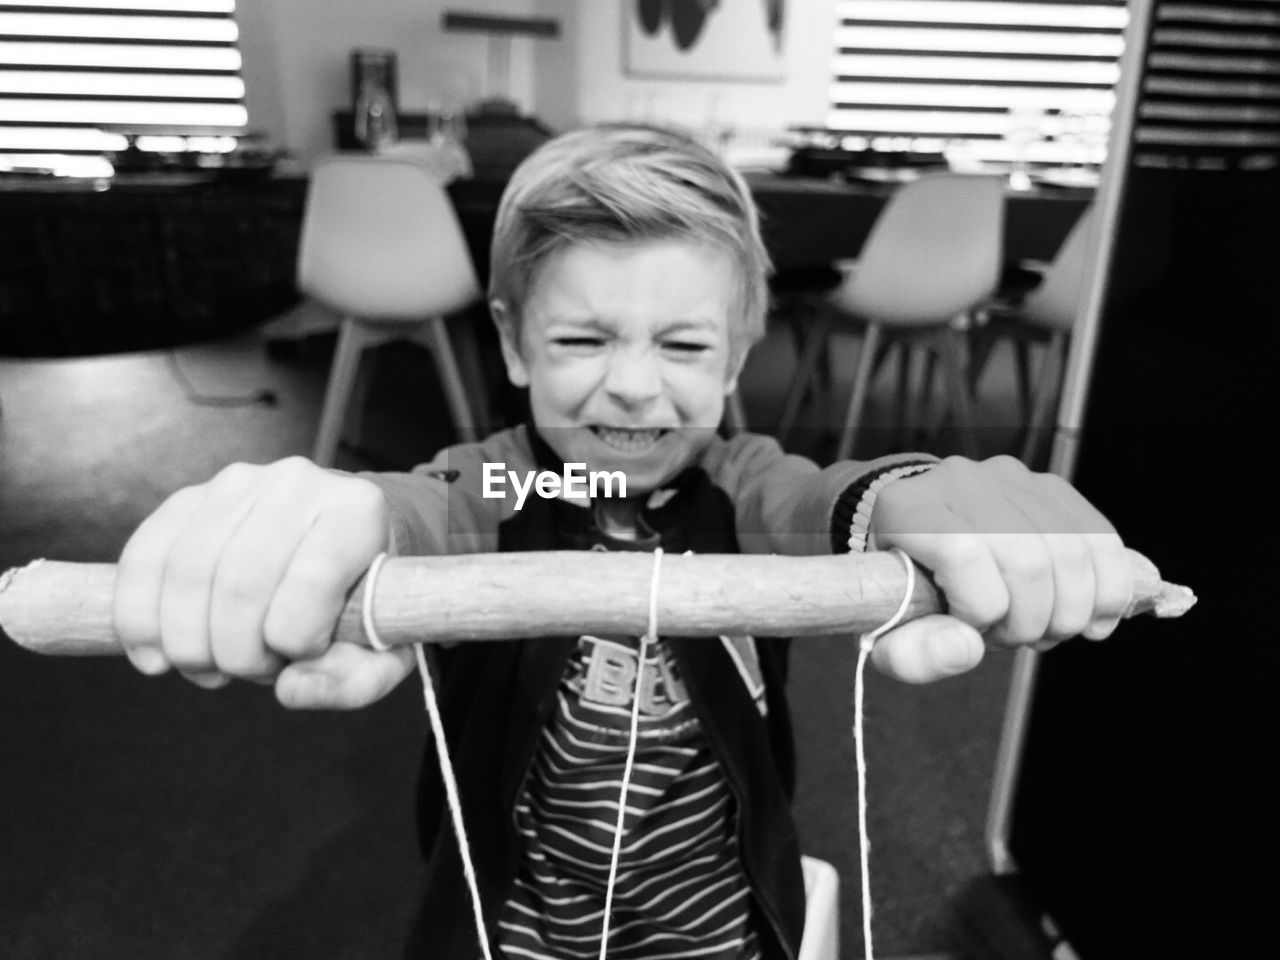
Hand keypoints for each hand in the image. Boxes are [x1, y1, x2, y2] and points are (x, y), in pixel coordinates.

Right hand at [112, 457, 413, 707]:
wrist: (342, 547)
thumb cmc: (362, 602)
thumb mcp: (381, 651)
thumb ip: (354, 680)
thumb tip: (290, 690)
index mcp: (356, 512)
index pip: (312, 581)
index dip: (296, 641)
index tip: (299, 657)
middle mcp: (297, 484)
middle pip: (240, 581)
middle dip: (235, 652)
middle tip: (250, 672)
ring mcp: (239, 483)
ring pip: (186, 572)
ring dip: (186, 643)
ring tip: (211, 667)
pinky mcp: (190, 498)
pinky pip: (144, 555)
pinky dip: (137, 617)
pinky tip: (152, 657)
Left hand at [866, 456, 1131, 682]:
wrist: (923, 541)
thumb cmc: (906, 593)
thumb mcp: (888, 635)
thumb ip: (913, 654)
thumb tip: (968, 648)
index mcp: (908, 509)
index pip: (964, 555)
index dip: (980, 610)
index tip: (973, 630)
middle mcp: (959, 480)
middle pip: (1026, 559)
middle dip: (1031, 622)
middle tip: (1013, 640)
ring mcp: (1010, 478)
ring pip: (1070, 551)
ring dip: (1069, 612)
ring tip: (1042, 631)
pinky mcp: (1051, 488)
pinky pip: (1100, 539)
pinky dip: (1108, 590)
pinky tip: (1093, 621)